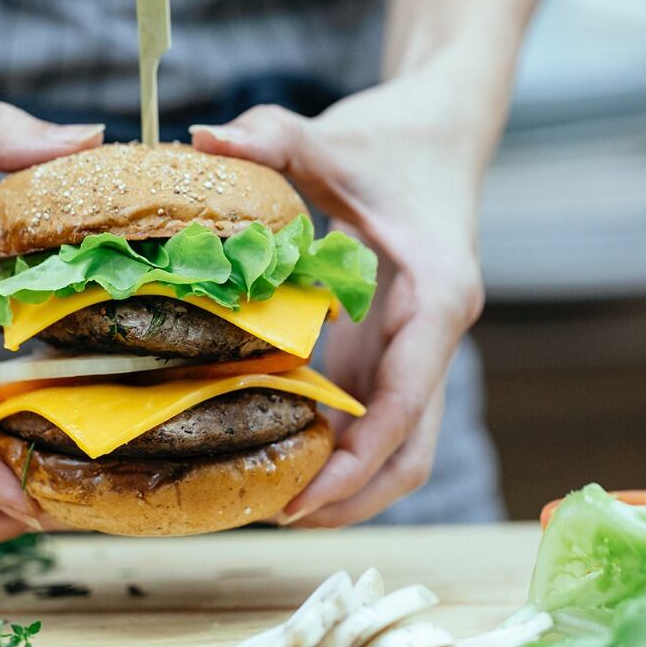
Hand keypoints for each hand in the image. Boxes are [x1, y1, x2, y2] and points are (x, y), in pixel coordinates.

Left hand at [192, 57, 498, 525]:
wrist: (442, 131)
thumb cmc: (392, 138)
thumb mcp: (331, 135)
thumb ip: (273, 134)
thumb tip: (203, 138)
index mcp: (436, 295)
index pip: (408, 400)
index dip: (360, 460)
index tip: (306, 500)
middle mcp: (437, 335)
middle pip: (412, 449)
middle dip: (355, 495)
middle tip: (279, 515)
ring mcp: (420, 349)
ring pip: (401, 446)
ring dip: (350, 483)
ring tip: (276, 503)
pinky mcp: (399, 349)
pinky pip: (376, 418)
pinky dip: (339, 447)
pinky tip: (283, 449)